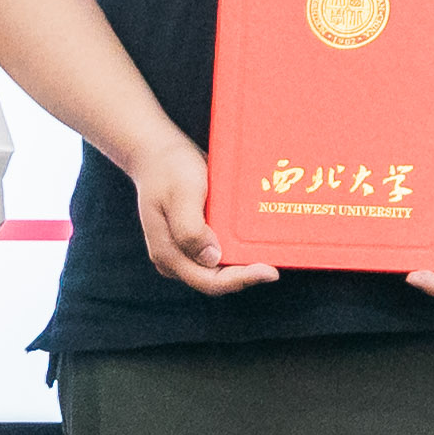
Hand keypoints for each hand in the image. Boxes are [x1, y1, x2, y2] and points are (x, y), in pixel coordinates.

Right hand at [129, 122, 265, 297]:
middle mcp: (176, 260)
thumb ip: (191, 230)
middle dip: (247, 274)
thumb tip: (212, 258)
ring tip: (271, 253)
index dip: (242, 280)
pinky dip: (237, 249)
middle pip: (218, 279)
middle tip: (278, 263)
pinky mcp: (194, 240)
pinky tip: (255, 240)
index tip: (270, 271)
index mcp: (169, 254)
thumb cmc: (169, 170)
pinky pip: (219, 252)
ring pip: (219, 269)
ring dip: (244, 264)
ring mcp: (184, 251)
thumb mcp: (182, 194)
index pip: (210, 281)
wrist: (155, 152)